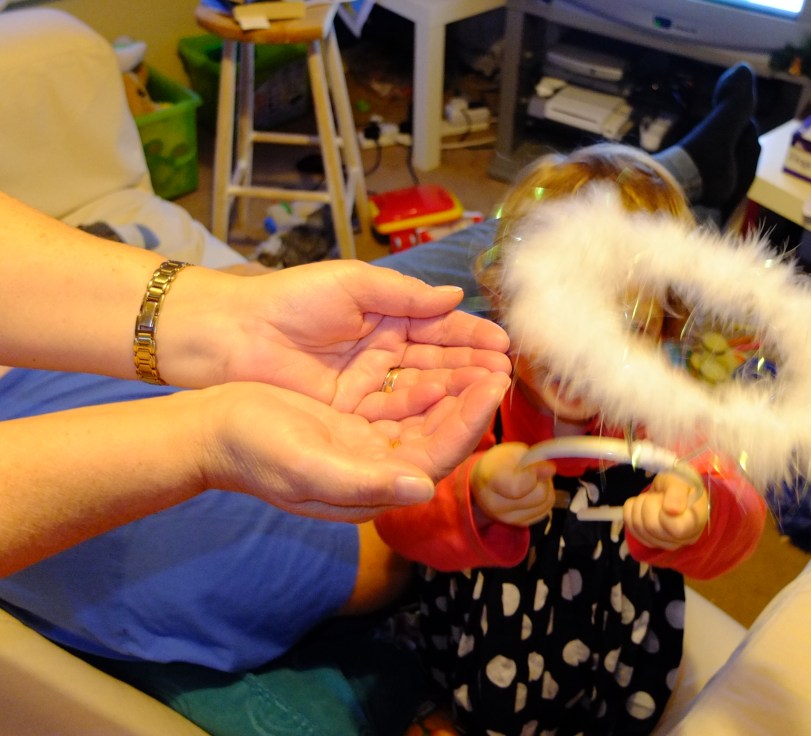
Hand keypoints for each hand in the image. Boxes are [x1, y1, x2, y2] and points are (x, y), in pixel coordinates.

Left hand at [166, 260, 511, 418]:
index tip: (503, 344)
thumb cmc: (292, 299)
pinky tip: (454, 404)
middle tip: (507, 372)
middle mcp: (385, 353)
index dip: (470, 335)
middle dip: (473, 365)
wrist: (235, 335)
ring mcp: (371, 385)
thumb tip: (455, 295)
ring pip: (424, 388)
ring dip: (458, 389)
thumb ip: (405, 294)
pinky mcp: (354, 413)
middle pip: (438, 361)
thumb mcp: (354, 284)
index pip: (438, 328)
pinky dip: (427, 408)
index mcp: (386, 317)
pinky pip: (397, 412)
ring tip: (492, 389)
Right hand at [199, 375, 511, 522]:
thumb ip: (365, 483)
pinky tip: (439, 365)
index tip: (493, 383)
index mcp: (370, 488)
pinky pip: (400, 408)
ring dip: (453, 392)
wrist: (210, 432)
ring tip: (480, 360)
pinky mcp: (353, 426)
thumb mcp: (307, 467)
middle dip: (470, 403)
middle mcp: (376, 472)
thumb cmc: (254, 449)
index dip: (469, 421)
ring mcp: (365, 448)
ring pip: (424, 420)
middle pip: (438, 437)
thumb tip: (422, 488)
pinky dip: (423, 388)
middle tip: (499, 364)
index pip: (436, 456)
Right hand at [470, 442, 555, 526]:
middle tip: (533, 470)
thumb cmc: (497, 463)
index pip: (518, 487)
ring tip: (532, 480)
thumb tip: (551, 470)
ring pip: (546, 502)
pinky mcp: (520, 524)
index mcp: (490, 482)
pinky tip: (533, 491)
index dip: (534, 474)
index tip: (540, 464)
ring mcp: (508, 518)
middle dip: (542, 479)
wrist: (482, 484)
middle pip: (539, 495)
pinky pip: (546, 510)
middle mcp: (496, 505)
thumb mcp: (512, 452)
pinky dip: (545, 499)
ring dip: (546, 488)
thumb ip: (532, 459)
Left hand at [623, 471, 708, 549]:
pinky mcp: (649, 540)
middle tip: (659, 495)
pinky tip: (643, 505)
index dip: (665, 512)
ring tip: (653, 498)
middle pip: (652, 526)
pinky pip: (630, 526)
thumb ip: (677, 491)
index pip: (676, 528)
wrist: (673, 486)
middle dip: (650, 503)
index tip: (665, 497)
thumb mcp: (682, 478)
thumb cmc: (681, 481)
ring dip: (640, 505)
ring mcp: (665, 542)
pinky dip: (632, 510)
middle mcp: (683, 538)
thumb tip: (671, 510)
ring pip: (638, 527)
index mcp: (696, 522)